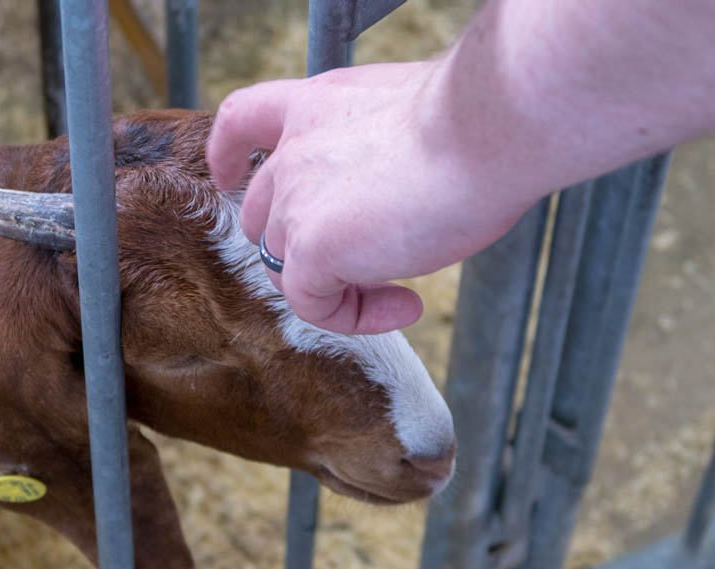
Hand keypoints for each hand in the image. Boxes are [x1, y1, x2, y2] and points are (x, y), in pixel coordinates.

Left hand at [207, 60, 530, 334]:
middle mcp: (295, 149)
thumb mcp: (412, 121)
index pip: (245, 120)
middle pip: (264, 215)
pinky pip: (312, 303)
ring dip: (340, 286)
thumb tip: (396, 194)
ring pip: (286, 264)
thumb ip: (381, 152)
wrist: (487, 127)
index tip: (227, 175)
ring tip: (406, 288)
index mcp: (318, 105)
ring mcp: (296, 200)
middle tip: (369, 260)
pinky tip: (407, 305)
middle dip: (302, 246)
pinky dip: (354, 317)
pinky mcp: (312, 247)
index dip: (229, 153)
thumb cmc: (477, 120)